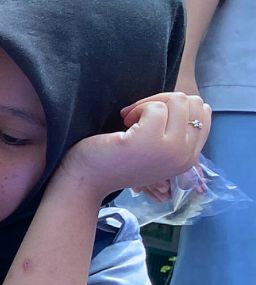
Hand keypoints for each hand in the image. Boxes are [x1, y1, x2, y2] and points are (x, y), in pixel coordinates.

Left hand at [61, 91, 211, 199]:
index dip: (175, 107)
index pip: (203, 112)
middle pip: (192, 102)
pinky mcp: (150, 141)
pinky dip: (136, 109)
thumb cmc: (114, 160)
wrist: (84, 180)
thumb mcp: (156, 147)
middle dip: (163, 101)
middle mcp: (185, 156)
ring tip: (130, 122)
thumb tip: (187, 100)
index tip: (150, 119)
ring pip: (178, 101)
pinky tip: (123, 126)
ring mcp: (170, 150)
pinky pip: (156, 107)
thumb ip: (175, 131)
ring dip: (148, 104)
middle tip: (137, 117)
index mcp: (189, 158)